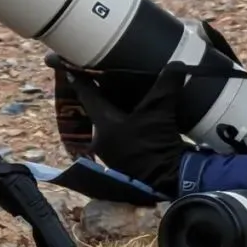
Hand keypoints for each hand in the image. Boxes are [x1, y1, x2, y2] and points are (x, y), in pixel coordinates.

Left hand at [68, 62, 187, 197]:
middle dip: (100, 91)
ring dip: (114, 106)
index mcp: (103, 124)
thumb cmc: (155, 146)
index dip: (80, 78)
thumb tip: (176, 63)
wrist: (167, 183)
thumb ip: (166, 85)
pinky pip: (120, 131)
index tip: (70, 63)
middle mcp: (102, 138)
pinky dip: (125, 120)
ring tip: (122, 89)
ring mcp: (112, 151)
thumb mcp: (161, 112)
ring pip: (109, 120)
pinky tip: (136, 112)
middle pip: (97, 107)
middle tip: (103, 72)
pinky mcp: (124, 158)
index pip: (87, 95)